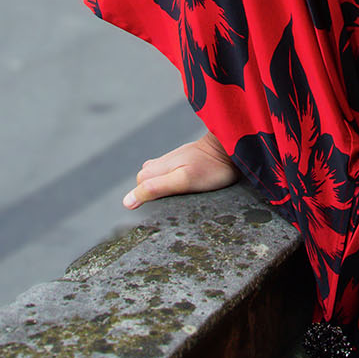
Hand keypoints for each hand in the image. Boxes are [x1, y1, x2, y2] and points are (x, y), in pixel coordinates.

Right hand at [123, 132, 239, 208]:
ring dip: (164, 188)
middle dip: (153, 194)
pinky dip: (175, 182)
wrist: (231, 146)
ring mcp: (174, 160)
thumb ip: (155, 188)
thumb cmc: (210, 167)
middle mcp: (162, 162)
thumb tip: (127, 202)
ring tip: (179, 199)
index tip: (159, 211)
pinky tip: (186, 188)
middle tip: (171, 206)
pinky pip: (171, 174)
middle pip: (146, 182)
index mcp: (156, 168)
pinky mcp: (185, 161)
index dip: (144, 200)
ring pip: (159, 177)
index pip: (139, 188)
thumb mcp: (182, 180)